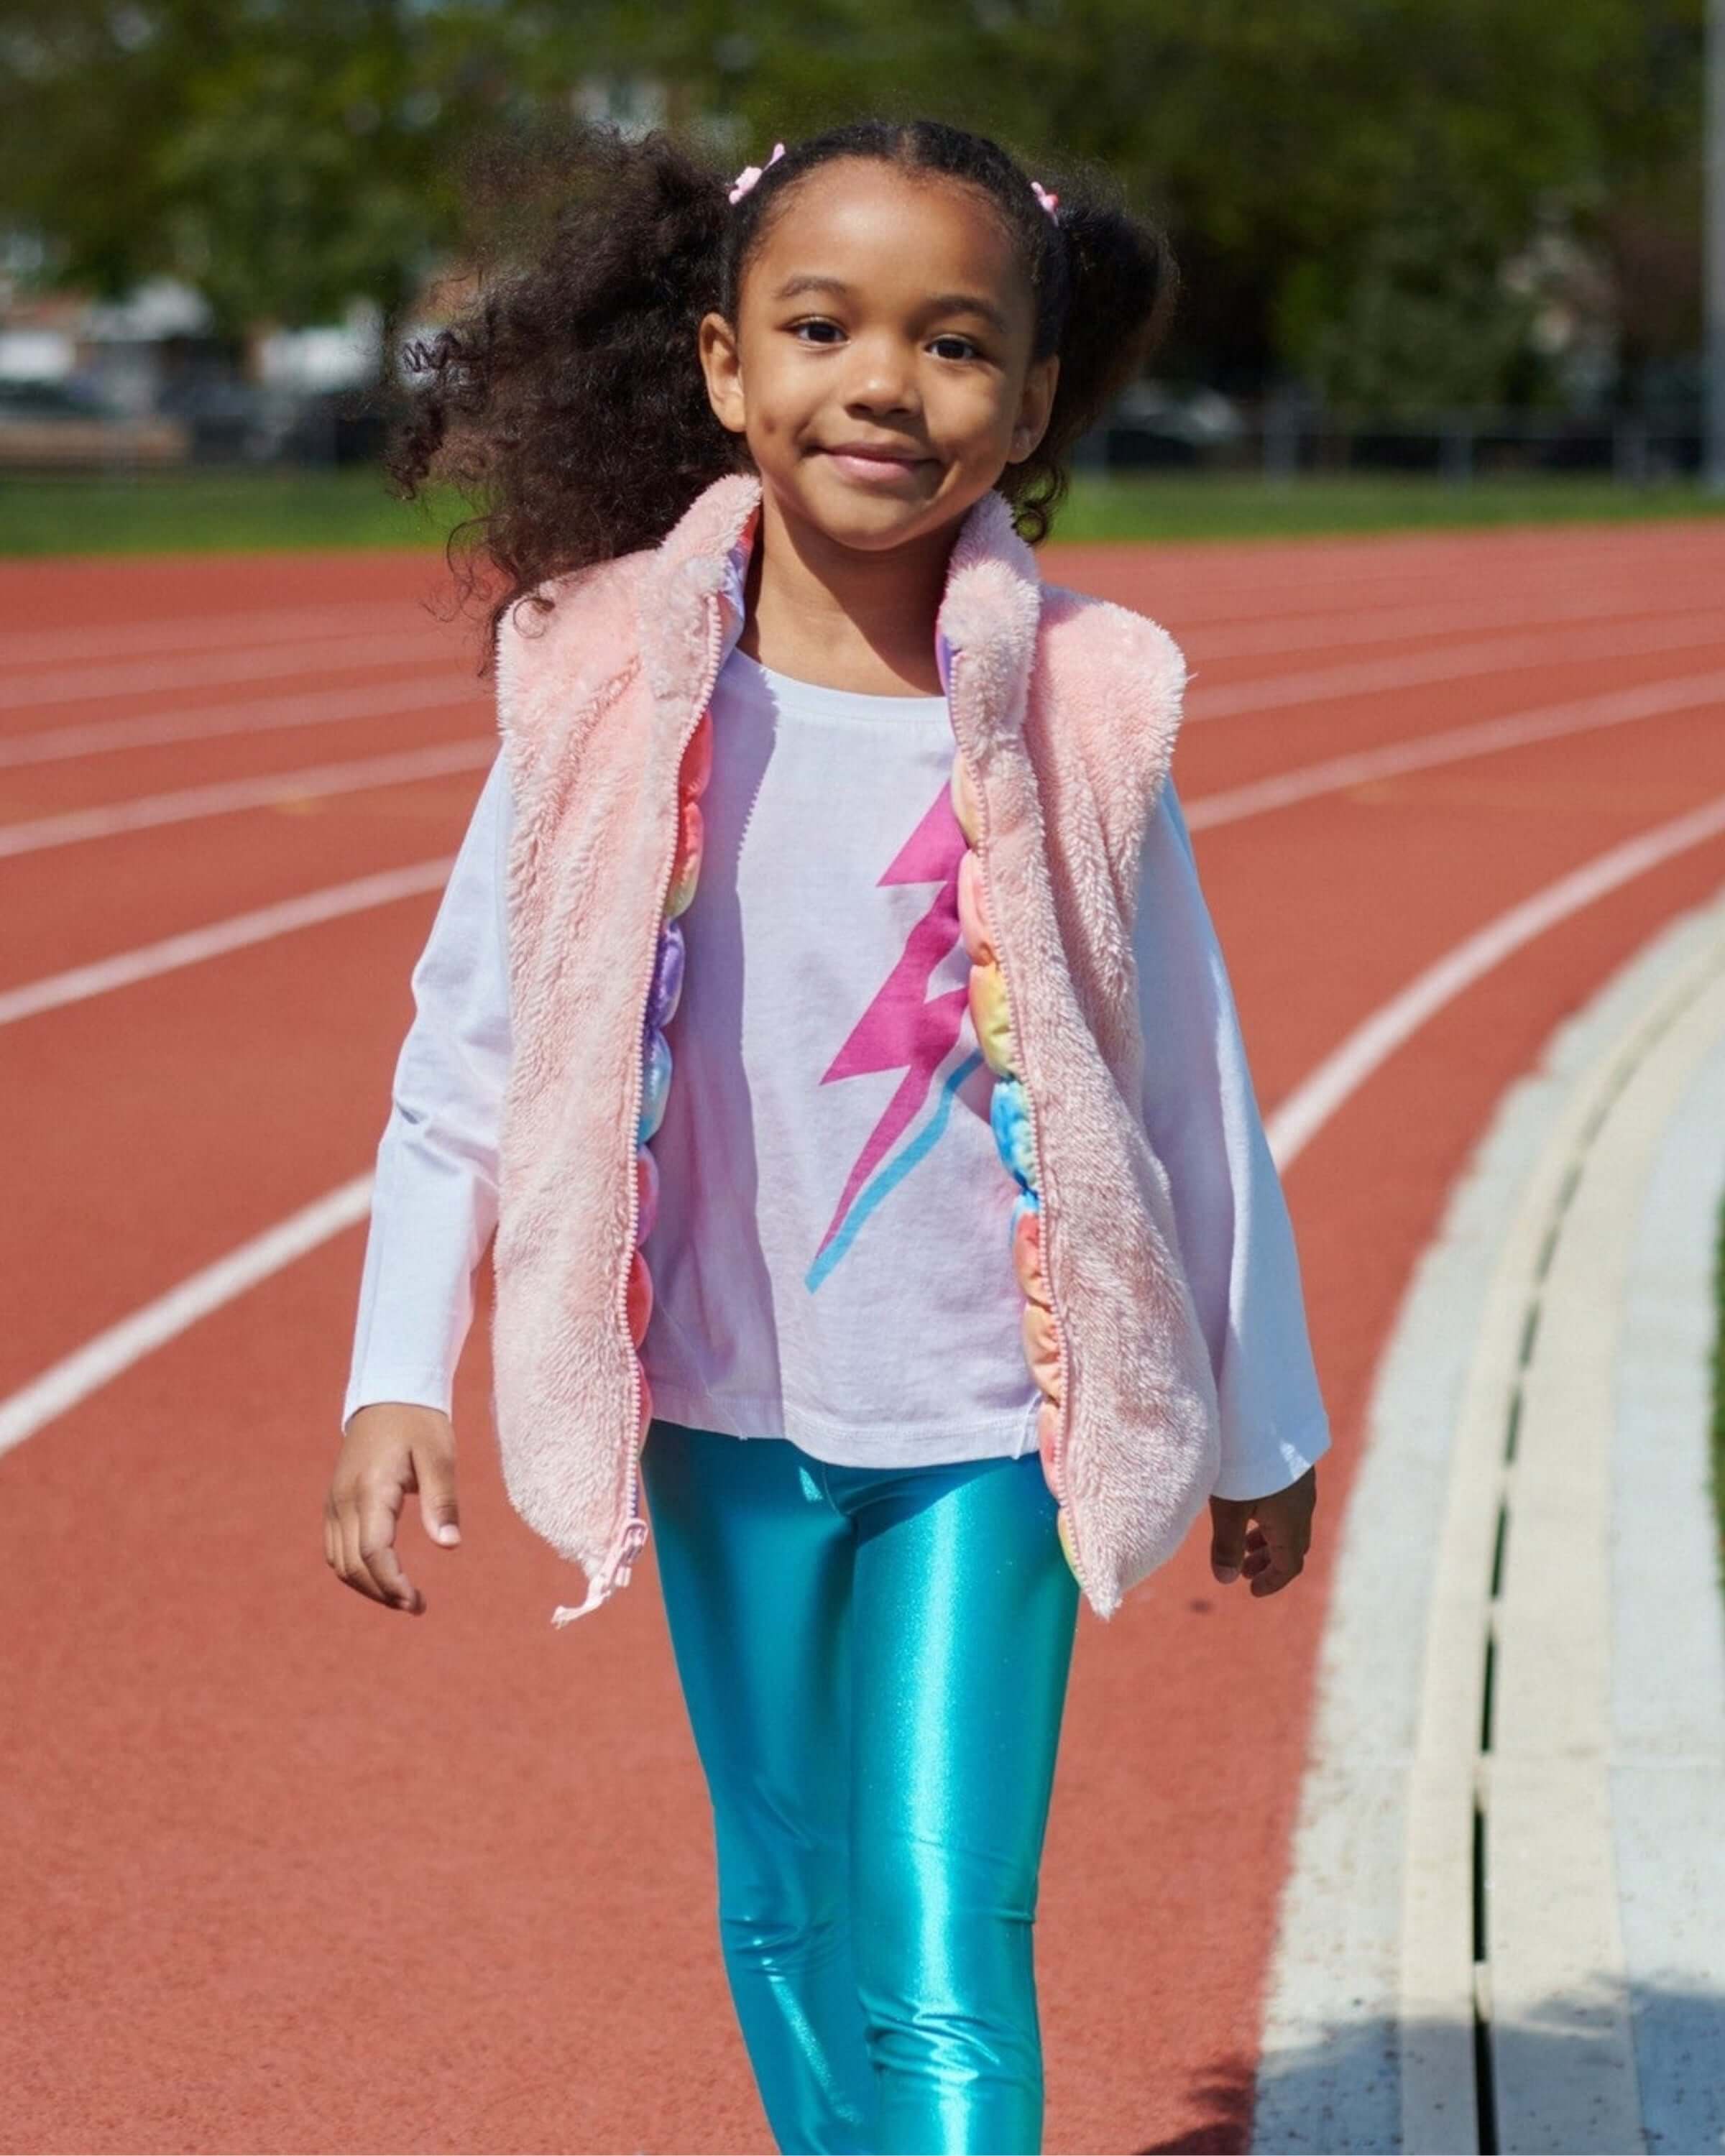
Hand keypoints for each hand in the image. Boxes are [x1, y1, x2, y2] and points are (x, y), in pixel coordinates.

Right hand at [324, 1402, 460, 1614]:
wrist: (389, 1394)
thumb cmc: (420, 1423)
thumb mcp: (440, 1456)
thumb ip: (442, 1501)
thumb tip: (450, 1545)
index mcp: (371, 1488)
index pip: (373, 1551)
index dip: (393, 1583)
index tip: (416, 1602)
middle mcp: (344, 1500)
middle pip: (353, 1565)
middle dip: (382, 1593)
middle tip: (416, 1606)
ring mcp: (334, 1502)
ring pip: (339, 1562)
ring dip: (367, 1586)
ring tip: (402, 1597)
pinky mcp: (334, 1502)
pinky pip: (335, 1549)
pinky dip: (355, 1570)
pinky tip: (382, 1576)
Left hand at [1208, 1466, 1316, 1596]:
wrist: (1266, 1414)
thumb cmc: (1245, 1463)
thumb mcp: (1229, 1507)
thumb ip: (1227, 1545)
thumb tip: (1225, 1580)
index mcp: (1290, 1523)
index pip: (1290, 1565)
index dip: (1272, 1582)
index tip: (1251, 1591)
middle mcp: (1302, 1507)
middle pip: (1292, 1546)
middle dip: (1269, 1562)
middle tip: (1244, 1571)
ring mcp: (1301, 1487)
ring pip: (1289, 1525)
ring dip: (1267, 1541)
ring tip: (1242, 1546)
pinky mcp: (1294, 1469)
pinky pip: (1287, 1505)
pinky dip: (1269, 1519)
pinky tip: (1248, 1508)